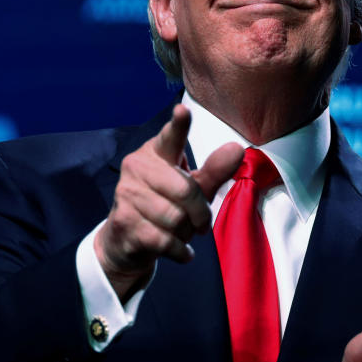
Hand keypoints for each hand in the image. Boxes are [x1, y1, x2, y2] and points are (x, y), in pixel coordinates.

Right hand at [94, 104, 243, 298]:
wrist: (126, 241)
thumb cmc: (165, 206)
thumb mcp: (193, 188)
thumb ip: (214, 170)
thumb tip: (237, 149)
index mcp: (156, 152)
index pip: (170, 137)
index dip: (178, 125)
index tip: (183, 110)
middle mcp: (136, 167)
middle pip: (186, 191)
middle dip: (200, 213)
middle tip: (201, 222)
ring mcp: (127, 194)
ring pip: (176, 218)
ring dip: (186, 233)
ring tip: (180, 232)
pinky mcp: (124, 222)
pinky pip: (165, 240)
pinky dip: (179, 251)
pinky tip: (177, 250)